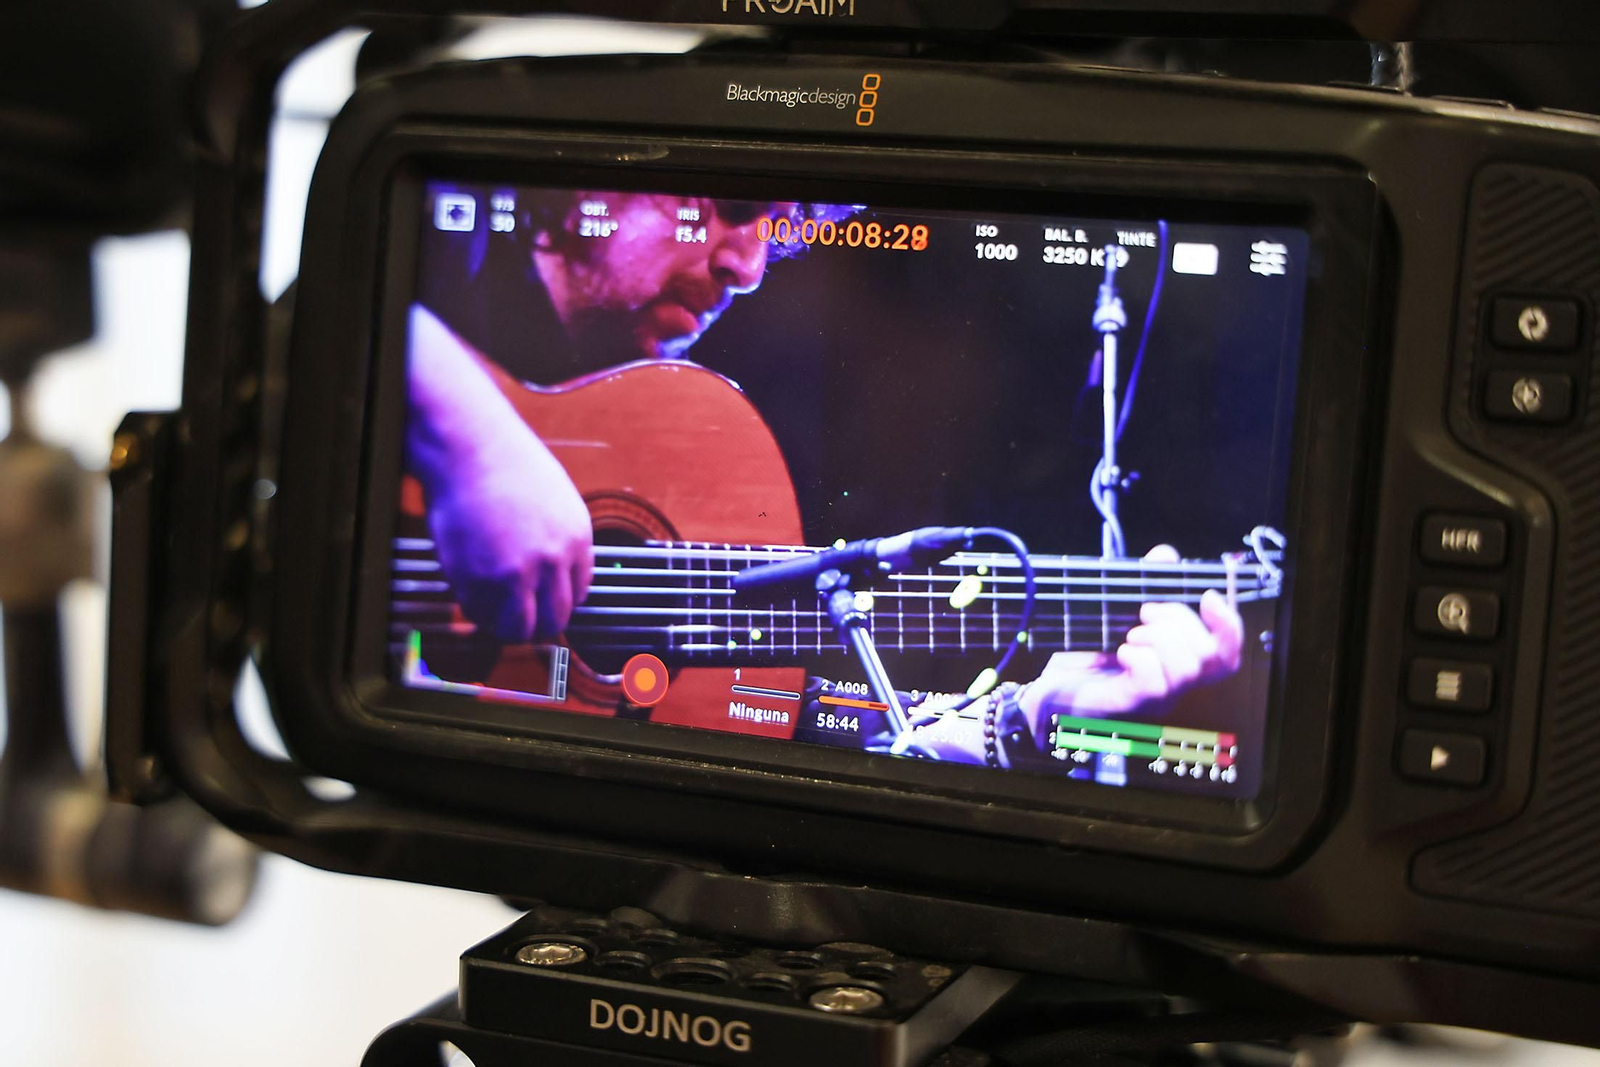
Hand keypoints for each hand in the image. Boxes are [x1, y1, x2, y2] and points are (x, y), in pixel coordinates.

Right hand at [407, 305, 593, 642]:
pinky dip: (478, 612)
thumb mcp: (557, 501)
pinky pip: (482, 615)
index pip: (580, 594)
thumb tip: (556, 574)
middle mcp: (553, 560)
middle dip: (539, 624)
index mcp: (577, 539)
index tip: (543, 601)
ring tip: (497, 615)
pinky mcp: (479, 578)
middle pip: (555, 619)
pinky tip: (474, 596)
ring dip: (510, 628)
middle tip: (521, 618)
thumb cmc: (506, 464)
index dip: (558, 601)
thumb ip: (560, 539)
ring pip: (521, 629)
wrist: (469, 446)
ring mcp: (516, 572)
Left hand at [1017, 544, 1242, 743]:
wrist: (1048, 689)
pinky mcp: (1129, 705)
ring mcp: (1154, 699)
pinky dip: (1138, 657)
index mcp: (1177, 662)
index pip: (1226, 654)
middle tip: (1144, 614)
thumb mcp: (1116, 612)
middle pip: (1209, 655)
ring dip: (1159, 639)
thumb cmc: (1085, 654)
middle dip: (1179, 622)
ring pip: (1186, 668)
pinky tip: (1120, 652)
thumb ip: (1144, 582)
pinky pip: (1154, 682)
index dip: (1229, 626)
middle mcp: (1173, 684)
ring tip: (1131, 634)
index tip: (1208, 596)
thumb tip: (1165, 554)